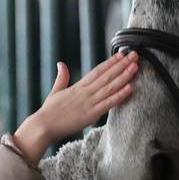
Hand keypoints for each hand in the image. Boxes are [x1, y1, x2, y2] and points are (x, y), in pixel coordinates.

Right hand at [12, 52, 137, 164]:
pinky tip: (130, 88)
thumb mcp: (55, 92)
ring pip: (110, 87)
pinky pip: (108, 103)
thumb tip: (61, 63)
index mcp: (78, 86)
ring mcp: (89, 102)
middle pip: (107, 75)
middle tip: (135, 55)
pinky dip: (119, 95)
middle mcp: (85, 92)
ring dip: (124, 76)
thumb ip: (61, 77)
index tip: (121, 54)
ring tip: (135, 67)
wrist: (43, 126)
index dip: (110, 62)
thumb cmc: (48, 112)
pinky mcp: (91, 114)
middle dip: (122, 65)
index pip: (97, 71)